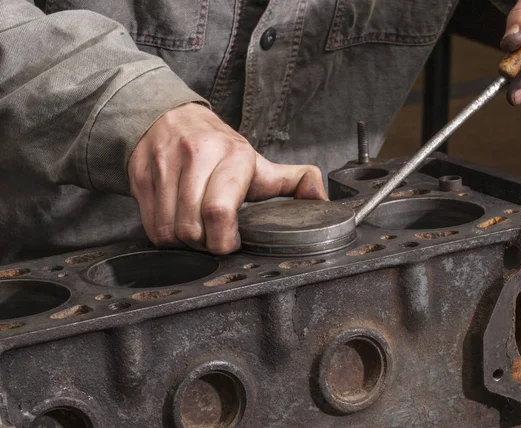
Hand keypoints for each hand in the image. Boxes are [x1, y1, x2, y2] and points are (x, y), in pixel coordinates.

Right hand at [128, 103, 326, 253]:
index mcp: (233, 155)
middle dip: (203, 244)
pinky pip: (150, 225)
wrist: (171, 118)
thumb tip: (322, 201)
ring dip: (183, 241)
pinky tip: (176, 222)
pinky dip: (164, 234)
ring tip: (195, 228)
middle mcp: (197, 156)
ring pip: (169, 230)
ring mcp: (165, 165)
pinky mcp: (141, 175)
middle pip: (192, 228)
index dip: (223, 240)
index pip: (219, 211)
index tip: (229, 241)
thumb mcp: (259, 164)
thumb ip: (295, 182)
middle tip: (211, 236)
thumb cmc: (220, 148)